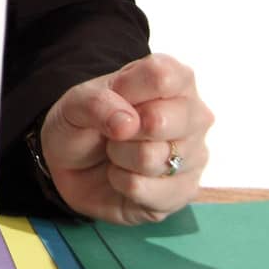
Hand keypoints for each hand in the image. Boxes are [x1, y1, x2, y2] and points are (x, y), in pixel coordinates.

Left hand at [41, 54, 214, 224]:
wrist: (73, 167)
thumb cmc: (84, 124)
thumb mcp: (75, 102)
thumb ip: (96, 102)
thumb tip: (128, 123)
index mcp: (176, 79)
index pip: (162, 76)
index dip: (127, 91)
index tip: (114, 97)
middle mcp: (194, 114)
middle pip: (160, 120)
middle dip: (122, 130)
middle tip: (115, 130)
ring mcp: (195, 155)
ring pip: (151, 159)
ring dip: (119, 157)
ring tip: (118, 152)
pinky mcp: (185, 191)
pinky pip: (145, 190)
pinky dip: (121, 183)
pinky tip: (124, 175)